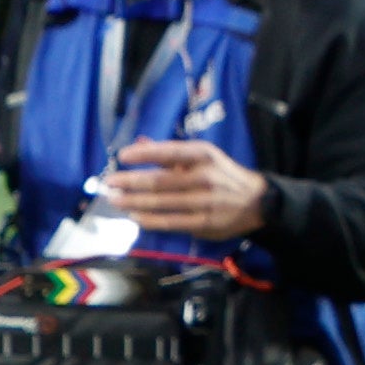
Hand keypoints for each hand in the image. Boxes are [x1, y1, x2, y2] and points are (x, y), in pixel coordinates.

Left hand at [99, 137, 271, 241]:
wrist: (255, 201)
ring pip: (163, 203)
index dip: (144, 154)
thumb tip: (140, 142)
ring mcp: (205, 201)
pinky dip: (151, 220)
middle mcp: (204, 176)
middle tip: (109, 182)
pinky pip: (172, 222)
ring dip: (135, 202)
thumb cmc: (222, 174)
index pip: (169, 152)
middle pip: (161, 180)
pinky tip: (135, 217)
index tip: (122, 156)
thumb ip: (171, 152)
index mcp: (204, 155)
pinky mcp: (204, 222)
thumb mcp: (203, 156)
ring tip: (115, 200)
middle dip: (131, 181)